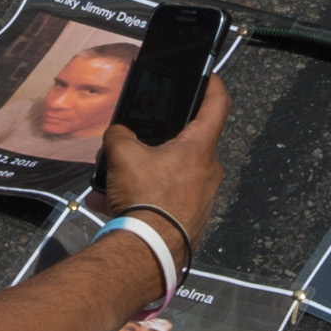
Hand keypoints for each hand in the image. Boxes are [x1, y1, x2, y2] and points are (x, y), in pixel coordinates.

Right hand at [98, 75, 228, 257]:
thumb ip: (119, 134)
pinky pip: (164, 200)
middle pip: (187, 144)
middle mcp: (208, 172)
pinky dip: (141, 198)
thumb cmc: (146, 199)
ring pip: (170, 174)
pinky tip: (112, 204)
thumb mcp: (122, 154)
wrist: (148, 253)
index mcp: (200, 148)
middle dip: (158, 141)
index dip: (213, 86)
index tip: (209, 77)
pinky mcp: (190, 221)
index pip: (218, 105)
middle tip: (136, 140)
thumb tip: (118, 135)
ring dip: (143, 173)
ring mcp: (201, 198)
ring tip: (113, 181)